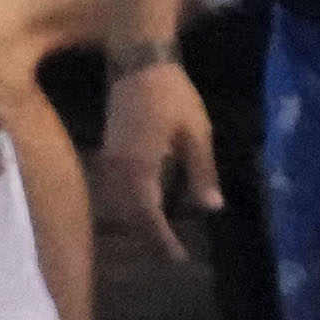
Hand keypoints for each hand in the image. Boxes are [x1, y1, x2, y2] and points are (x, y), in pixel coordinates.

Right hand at [95, 49, 208, 260]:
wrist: (138, 60)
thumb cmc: (172, 94)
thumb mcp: (197, 132)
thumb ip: (202, 172)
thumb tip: (211, 207)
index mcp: (140, 169)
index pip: (148, 216)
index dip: (163, 240)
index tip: (179, 259)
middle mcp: (118, 171)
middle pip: (129, 217)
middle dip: (148, 238)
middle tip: (170, 254)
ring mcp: (109, 162)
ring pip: (119, 206)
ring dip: (137, 223)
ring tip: (158, 235)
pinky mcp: (108, 153)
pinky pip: (115, 190)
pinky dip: (130, 205)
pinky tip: (146, 206)